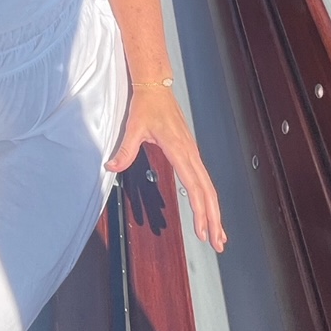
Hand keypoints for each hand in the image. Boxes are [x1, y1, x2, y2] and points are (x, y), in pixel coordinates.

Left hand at [105, 88, 226, 251]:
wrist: (156, 87)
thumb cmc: (146, 106)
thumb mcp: (133, 127)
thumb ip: (125, 149)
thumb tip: (111, 167)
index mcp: (179, 149)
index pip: (194, 186)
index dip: (200, 210)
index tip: (202, 230)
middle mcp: (190, 153)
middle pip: (208, 192)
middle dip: (214, 218)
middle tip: (218, 243)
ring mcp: (193, 153)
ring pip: (209, 187)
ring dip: (214, 211)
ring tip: (218, 234)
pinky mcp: (190, 151)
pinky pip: (203, 179)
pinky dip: (208, 198)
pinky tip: (208, 209)